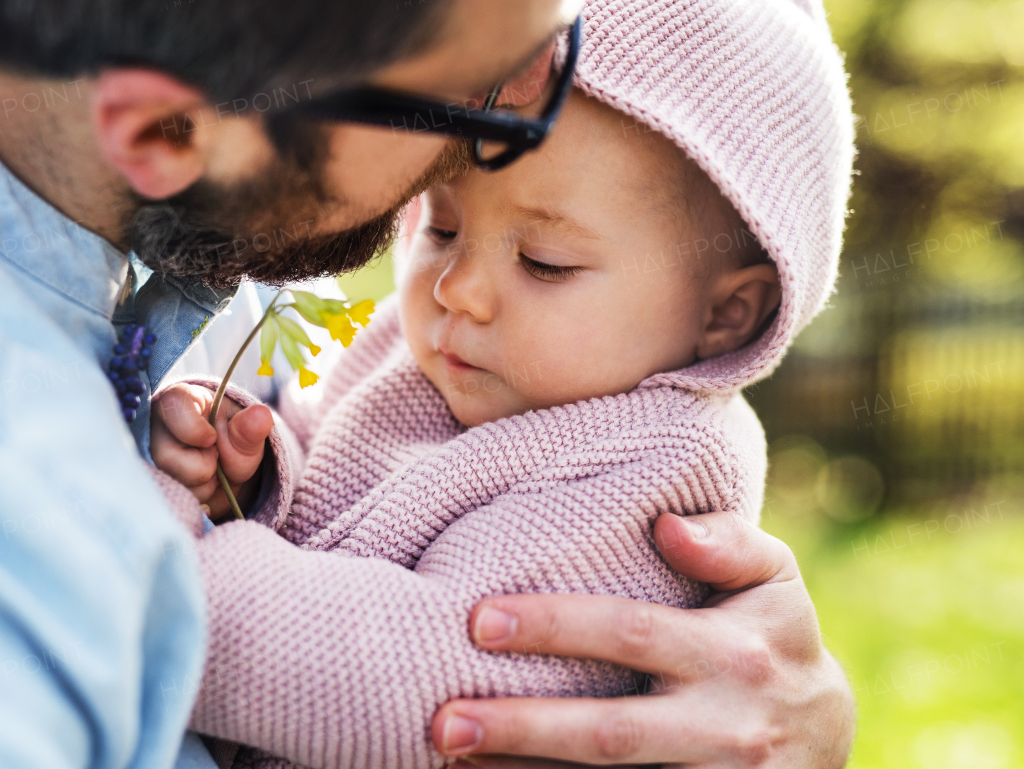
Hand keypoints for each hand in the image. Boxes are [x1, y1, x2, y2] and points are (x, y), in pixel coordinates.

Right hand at [150, 383, 272, 521]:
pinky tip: (206, 492)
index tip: (212, 440)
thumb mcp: (246, 434)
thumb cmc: (232, 438)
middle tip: (216, 458)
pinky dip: (198, 503)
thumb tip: (261, 415)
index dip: (194, 428)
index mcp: (181, 401)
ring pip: (172, 485)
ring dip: (203, 488)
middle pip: (167, 457)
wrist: (228, 462)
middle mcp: (157, 429)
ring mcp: (152, 459)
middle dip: (203, 467)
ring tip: (213, 474)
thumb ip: (251, 428)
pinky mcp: (156, 484)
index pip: (173, 405)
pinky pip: (174, 502)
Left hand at [431, 512, 854, 767]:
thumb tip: (665, 525)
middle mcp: (722, 727)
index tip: (479, 619)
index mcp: (733, 654)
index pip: (631, 633)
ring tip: (451, 756)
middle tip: (444, 719)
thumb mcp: (777, 582)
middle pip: (611, 732)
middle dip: (524, 727)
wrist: (828, 740)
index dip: (555, 627)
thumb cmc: (776, 637)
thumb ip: (730, 543)